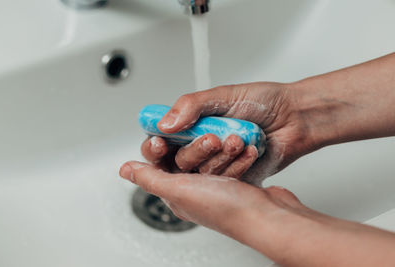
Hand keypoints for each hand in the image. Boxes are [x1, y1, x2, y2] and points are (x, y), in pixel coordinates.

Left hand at [119, 161, 394, 266]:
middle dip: (201, 145)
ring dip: (223, 146)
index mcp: (177, 194)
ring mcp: (218, 184)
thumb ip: (150, 179)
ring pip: (212, 154)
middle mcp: (195, 190)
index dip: (164, 146)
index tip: (171, 132)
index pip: (162, 164)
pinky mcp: (237, 179)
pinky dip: (238, 152)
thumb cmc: (229, 210)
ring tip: (235, 143)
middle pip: (189, 156)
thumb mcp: (180, 190)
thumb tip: (125, 170)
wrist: (271, 216)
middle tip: (213, 140)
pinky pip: (233, 157)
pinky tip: (246, 148)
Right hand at [141, 82, 314, 184]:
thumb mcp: (223, 96)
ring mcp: (217, 162)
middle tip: (211, 138)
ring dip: (219, 157)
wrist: (295, 118)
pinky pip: (224, 182)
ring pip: (200, 174)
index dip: (155, 144)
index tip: (160, 143)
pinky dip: (236, 167)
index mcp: (192, 124)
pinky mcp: (233, 177)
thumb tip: (164, 124)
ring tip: (238, 140)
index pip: (161, 139)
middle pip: (176, 162)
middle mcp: (201, 145)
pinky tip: (250, 151)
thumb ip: (191, 106)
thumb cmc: (263, 102)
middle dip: (194, 151)